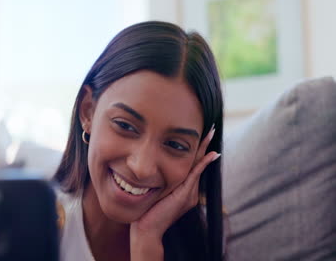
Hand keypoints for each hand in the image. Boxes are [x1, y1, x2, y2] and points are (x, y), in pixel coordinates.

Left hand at [130, 126, 219, 257]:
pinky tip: (210, 154)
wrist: (147, 230)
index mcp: (183, 189)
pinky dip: (202, 164)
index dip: (197, 150)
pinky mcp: (185, 196)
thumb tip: (152, 168)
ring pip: (198, 166)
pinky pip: (194, 175)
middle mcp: (190, 190)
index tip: (201, 134)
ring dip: (205, 149)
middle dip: (205, 145)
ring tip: (211, 134)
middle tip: (211, 128)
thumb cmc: (147, 212)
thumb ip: (158, 181)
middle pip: (198, 162)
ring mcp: (189, 194)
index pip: (192, 164)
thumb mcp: (154, 192)